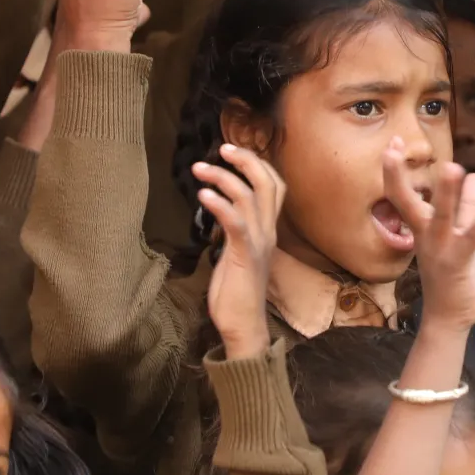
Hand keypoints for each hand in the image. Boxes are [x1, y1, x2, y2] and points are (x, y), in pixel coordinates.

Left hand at [194, 144, 285, 358]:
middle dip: (246, 160)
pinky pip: (236, 222)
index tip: (233, 153)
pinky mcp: (245, 255)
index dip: (258, 164)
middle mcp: (267, 233)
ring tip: (199, 170)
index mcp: (267, 231)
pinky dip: (220, 204)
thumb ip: (235, 231)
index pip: (274, 187)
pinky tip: (203, 195)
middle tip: (222, 148)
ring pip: (249, 196)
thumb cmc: (236, 293)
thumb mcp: (237, 254)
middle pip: (268, 183)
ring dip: (223, 177)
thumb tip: (220, 210)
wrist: (243, 326)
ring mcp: (259, 243)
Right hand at [385, 146, 474, 332]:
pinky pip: (474, 236)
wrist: (449, 315)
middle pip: (409, 201)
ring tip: (455, 170)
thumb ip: (463, 206)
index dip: (392, 171)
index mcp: (419, 227)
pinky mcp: (461, 260)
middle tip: (396, 148)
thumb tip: (472, 176)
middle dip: (400, 177)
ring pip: (443, 214)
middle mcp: (424, 234)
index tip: (390, 144)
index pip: (399, 194)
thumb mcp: (454, 234)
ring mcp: (440, 248)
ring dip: (448, 193)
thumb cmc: (451, 271)